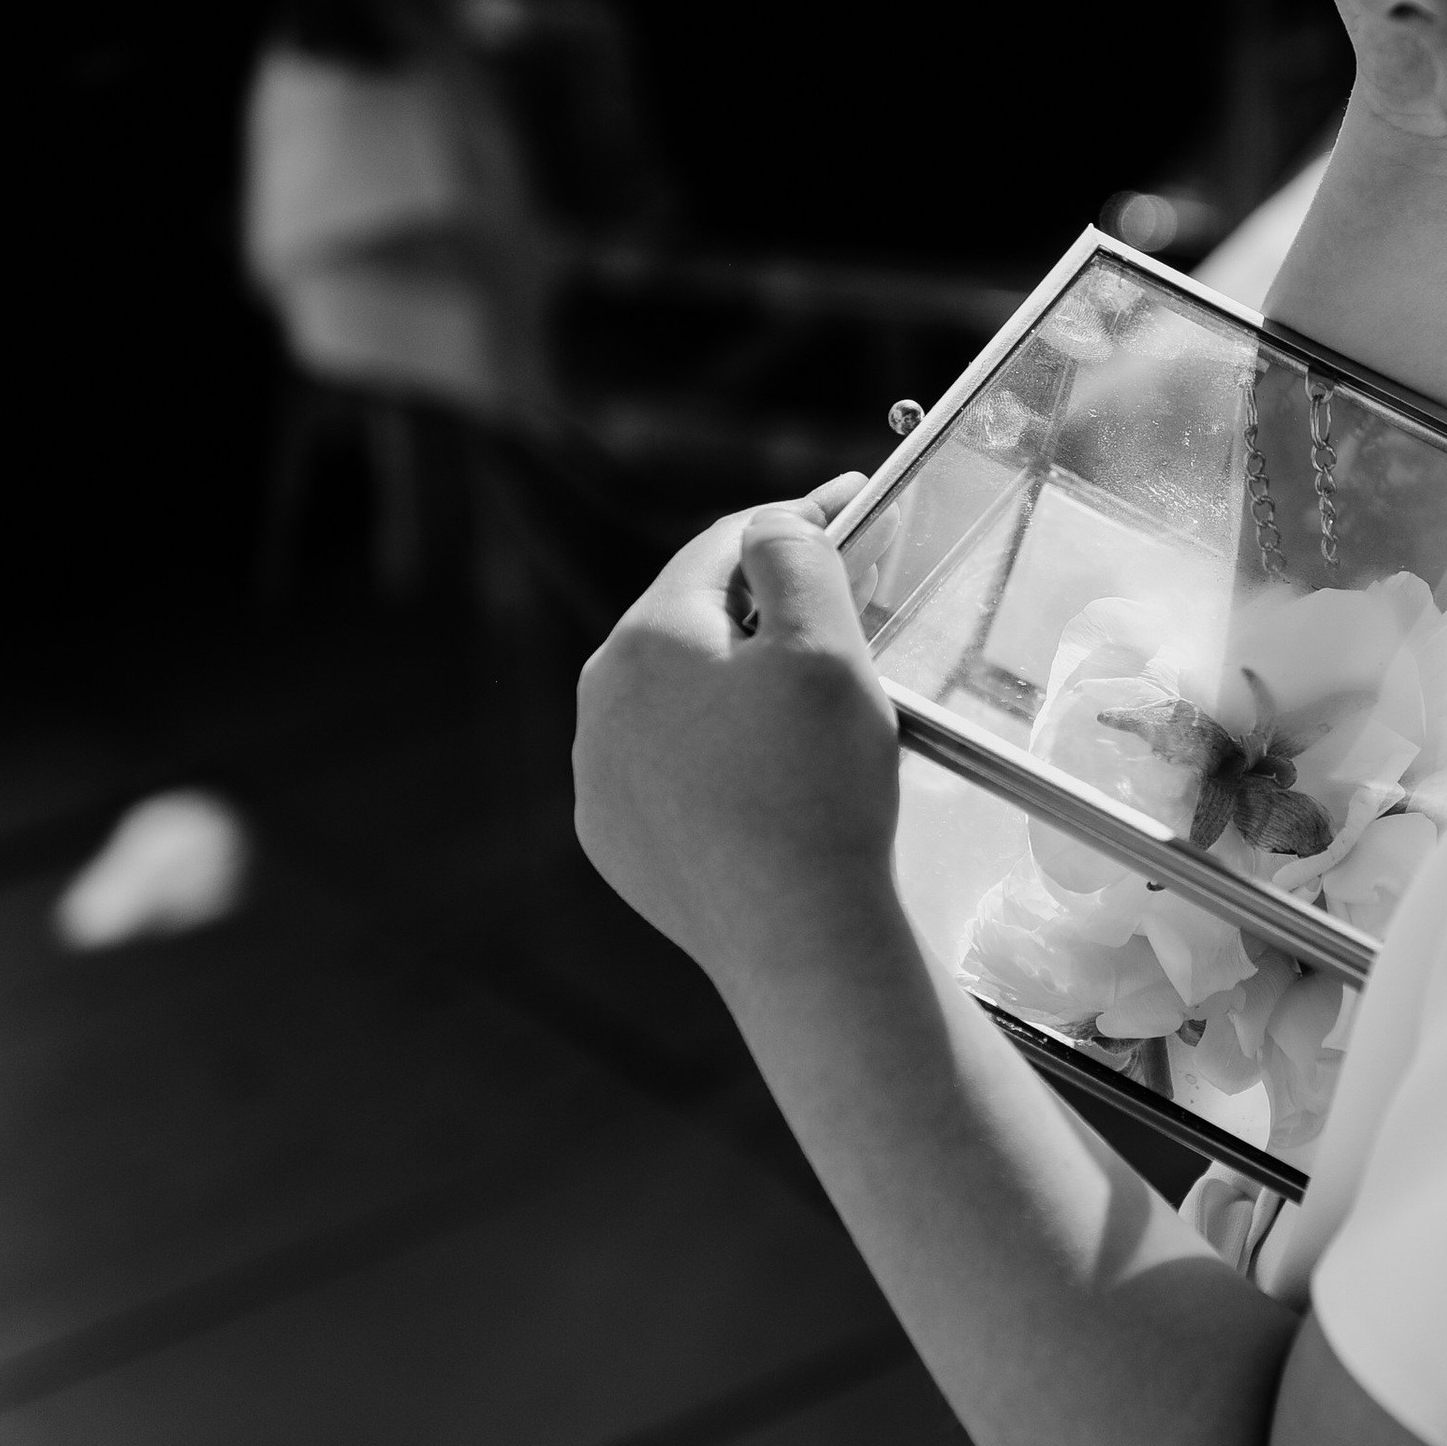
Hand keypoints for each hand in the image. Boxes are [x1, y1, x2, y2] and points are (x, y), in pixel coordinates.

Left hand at [573, 480, 896, 976]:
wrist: (796, 936)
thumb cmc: (819, 785)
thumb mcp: (826, 644)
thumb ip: (796, 555)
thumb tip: (770, 526)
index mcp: (646, 636)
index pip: (724, 547)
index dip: (794, 521)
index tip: (847, 509)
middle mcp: (601, 698)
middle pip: (691, 618)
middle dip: (761, 604)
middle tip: (836, 603)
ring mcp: (599, 772)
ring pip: (673, 694)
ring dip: (731, 680)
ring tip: (802, 699)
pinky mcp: (612, 835)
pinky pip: (663, 765)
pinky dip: (710, 751)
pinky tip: (763, 772)